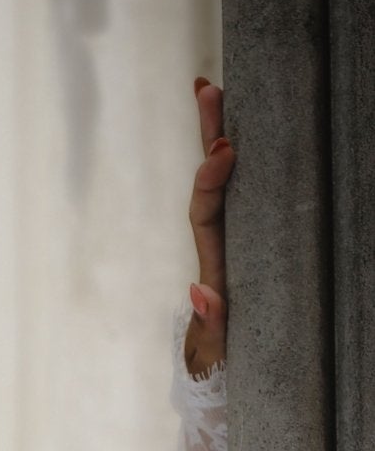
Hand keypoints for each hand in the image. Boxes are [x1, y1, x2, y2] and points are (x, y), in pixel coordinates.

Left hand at [185, 76, 233, 375]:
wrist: (220, 362)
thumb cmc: (219, 353)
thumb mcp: (216, 345)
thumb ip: (211, 324)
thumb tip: (200, 291)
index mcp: (213, 256)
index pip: (206, 210)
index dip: (210, 180)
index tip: (222, 149)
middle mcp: (220, 236)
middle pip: (212, 179)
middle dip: (208, 133)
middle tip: (207, 89)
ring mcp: (236, 230)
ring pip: (228, 177)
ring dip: (220, 131)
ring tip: (213, 88)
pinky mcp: (251, 231)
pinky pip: (250, 186)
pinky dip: (245, 155)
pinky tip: (243, 123)